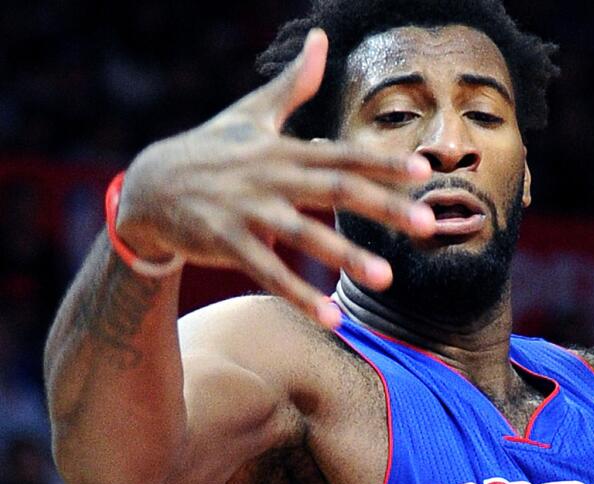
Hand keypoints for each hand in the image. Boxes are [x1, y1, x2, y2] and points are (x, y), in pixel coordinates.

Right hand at [115, 29, 435, 327]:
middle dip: (384, 207)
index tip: (425, 170)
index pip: (344, 155)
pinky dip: (299, 295)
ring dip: (346, 256)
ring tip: (386, 278)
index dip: (384, 162)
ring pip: (304, 235)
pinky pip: (269, 272)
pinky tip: (331, 318)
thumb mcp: (250, 112)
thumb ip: (293, 83)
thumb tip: (320, 38)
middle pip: (336, 191)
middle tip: (428, 224)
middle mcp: (272, 177)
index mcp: (285, 149)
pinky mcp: (227, 241)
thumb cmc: (210, 149)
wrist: (148, 186)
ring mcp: (248, 210)